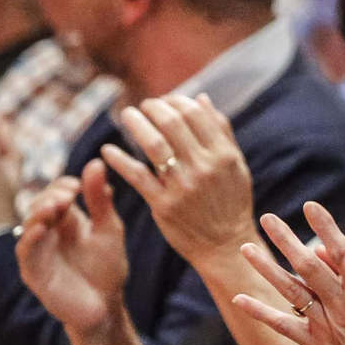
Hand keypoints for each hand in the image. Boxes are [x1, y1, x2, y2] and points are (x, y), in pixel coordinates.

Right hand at [16, 159, 129, 336]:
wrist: (106, 306)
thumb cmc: (107, 268)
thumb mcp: (108, 229)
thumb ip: (100, 200)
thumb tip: (97, 162)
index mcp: (66, 219)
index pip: (56, 192)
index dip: (64, 186)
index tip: (77, 185)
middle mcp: (48, 232)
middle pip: (40, 204)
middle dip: (52, 196)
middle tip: (68, 194)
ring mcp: (39, 251)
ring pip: (29, 224)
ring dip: (41, 212)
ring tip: (56, 206)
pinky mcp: (33, 271)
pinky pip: (26, 251)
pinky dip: (31, 238)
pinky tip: (42, 228)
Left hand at [101, 93, 258, 266]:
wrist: (225, 245)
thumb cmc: (232, 203)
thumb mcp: (236, 167)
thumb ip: (221, 132)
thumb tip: (202, 98)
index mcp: (224, 155)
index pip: (194, 113)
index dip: (175, 100)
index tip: (164, 101)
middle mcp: (204, 167)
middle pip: (172, 123)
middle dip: (153, 107)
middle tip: (143, 106)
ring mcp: (183, 186)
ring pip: (153, 144)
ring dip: (135, 123)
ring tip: (127, 116)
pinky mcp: (163, 205)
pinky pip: (137, 175)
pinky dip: (119, 159)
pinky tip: (108, 150)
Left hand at [231, 203, 344, 344]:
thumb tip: (327, 248)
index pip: (344, 252)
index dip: (326, 227)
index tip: (310, 205)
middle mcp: (344, 307)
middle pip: (310, 268)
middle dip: (287, 241)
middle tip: (267, 217)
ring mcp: (327, 327)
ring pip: (293, 293)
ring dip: (268, 268)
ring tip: (246, 247)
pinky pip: (284, 327)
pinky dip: (261, 312)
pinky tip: (239, 298)